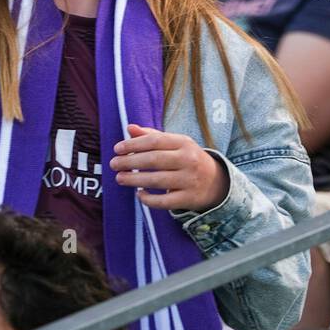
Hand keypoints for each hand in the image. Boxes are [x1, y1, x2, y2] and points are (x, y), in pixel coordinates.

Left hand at [110, 123, 227, 212]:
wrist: (216, 182)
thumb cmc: (188, 158)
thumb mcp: (175, 143)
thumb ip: (152, 135)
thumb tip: (130, 128)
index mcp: (184, 142)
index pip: (155, 141)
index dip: (134, 144)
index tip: (117, 149)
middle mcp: (188, 160)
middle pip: (154, 160)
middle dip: (130, 162)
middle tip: (113, 164)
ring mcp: (189, 180)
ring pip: (157, 181)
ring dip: (135, 180)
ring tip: (120, 178)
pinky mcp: (188, 199)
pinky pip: (165, 201)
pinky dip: (149, 199)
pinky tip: (139, 195)